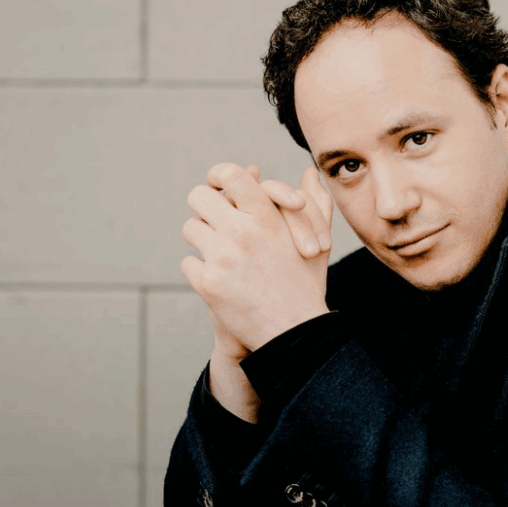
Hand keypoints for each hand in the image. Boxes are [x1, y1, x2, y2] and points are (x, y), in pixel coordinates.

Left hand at [181, 163, 332, 351]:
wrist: (294, 333)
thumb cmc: (307, 284)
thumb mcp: (319, 240)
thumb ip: (315, 203)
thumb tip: (308, 173)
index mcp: (267, 216)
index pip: (230, 174)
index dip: (220, 174)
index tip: (219, 183)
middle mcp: (241, 232)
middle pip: (198, 196)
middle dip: (205, 205)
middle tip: (214, 217)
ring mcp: (221, 258)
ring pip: (191, 229)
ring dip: (203, 239)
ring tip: (221, 252)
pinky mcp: (208, 283)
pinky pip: (189, 262)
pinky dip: (201, 269)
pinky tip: (220, 278)